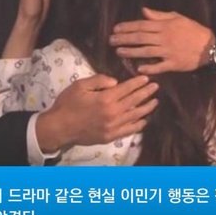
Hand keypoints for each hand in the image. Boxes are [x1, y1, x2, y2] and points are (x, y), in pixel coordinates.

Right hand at [36, 74, 158, 153]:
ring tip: (155, 102)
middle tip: (156, 87)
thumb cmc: (67, 104)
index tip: (147, 78)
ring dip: (146, 108)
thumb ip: (99, 81)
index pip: (127, 89)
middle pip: (134, 101)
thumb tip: (116, 82)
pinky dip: (138, 125)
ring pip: (135, 116)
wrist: (59, 127)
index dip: (138, 83)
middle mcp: (113, 113)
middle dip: (146, 93)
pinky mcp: (110, 136)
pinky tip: (144, 120)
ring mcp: (113, 127)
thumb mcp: (80, 86)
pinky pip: (129, 131)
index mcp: (106, 99)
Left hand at [109, 7, 214, 73]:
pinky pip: (158, 67)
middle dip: (124, 39)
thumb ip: (159, 15)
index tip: (115, 29)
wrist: (210, 46)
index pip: (142, 25)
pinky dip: (148, 68)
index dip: (127, 27)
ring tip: (119, 52)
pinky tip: (138, 68)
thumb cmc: (192, 30)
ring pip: (146, 52)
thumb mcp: (177, 17)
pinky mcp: (173, 64)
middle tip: (111, 41)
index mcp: (164, 26)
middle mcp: (164, 38)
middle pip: (140, 38)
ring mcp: (168, 52)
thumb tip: (143, 11)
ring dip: (131, 52)